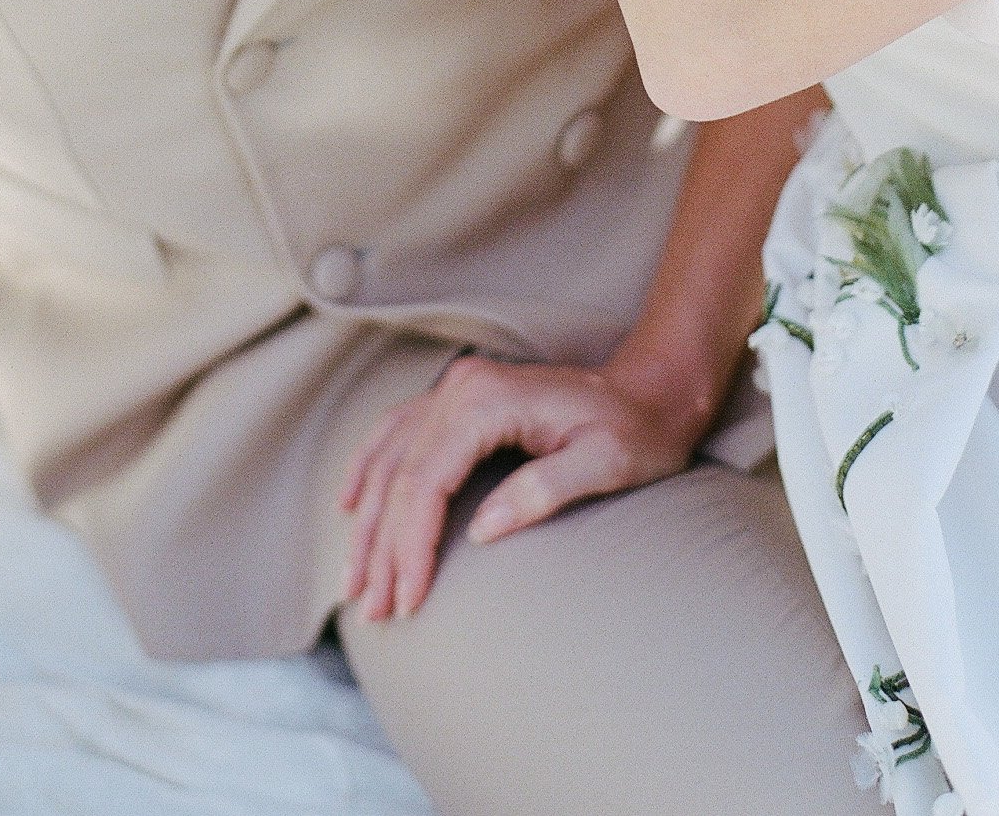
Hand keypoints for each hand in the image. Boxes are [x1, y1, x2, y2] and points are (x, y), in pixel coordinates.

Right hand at [338, 350, 707, 623]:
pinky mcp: (458, 400)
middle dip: (382, 547)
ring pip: (389, 458)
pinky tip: (350, 503)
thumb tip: (482, 530)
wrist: (649, 390)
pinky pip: (395, 433)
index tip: (409, 599)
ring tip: (354, 581)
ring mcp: (455, 390)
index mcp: (488, 401)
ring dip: (367, 521)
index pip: (428, 480)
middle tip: (373, 609)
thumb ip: (544, 491)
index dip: (412, 545)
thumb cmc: (635, 431)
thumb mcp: (605, 464)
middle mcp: (461, 388)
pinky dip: (367, 469)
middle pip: (400, 475)